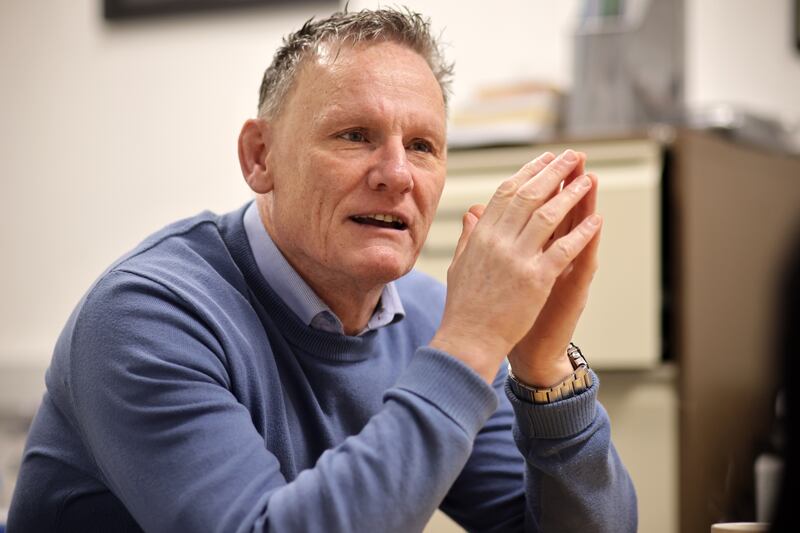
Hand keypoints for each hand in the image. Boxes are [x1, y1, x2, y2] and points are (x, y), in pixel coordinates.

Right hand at [429, 150, 601, 382]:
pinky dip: (582, 233)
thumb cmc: (464, 307)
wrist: (468, 340)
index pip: (507, 193)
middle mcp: (498, 242)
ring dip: (571, 195)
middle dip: (554, 172)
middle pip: (530, 195)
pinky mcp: (535, 280)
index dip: (528, 172)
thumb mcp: (460, 265)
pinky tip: (596, 220)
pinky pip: (563, 250)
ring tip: (588, 179)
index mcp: (481, 236)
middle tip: (573, 156)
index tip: (545, 160)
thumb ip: (469, 236)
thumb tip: (472, 212)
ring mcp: (517, 259)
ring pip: (548, 216)